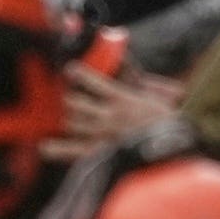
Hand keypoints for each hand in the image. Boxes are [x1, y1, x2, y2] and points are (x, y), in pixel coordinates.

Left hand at [59, 61, 182, 152]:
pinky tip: (45, 147)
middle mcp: (108, 116)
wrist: (174, 152)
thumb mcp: (162, 97)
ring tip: (69, 117)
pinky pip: (74, 151)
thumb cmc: (171, 125)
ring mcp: (102, 136)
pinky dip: (58, 149)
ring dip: (69, 119)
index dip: (78, 74)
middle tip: (69, 98)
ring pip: (72, 123)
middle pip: (75, 103)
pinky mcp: (101, 154)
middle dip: (70, 99)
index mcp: (123, 99)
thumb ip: (146, 81)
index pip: (92, 81)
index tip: (70, 70)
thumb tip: (135, 64)